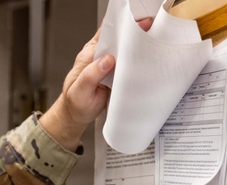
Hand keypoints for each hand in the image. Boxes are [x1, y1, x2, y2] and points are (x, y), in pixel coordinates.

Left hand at [40, 17, 154, 150]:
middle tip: (149, 33)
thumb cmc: (74, 103)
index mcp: (89, 54)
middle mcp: (100, 56)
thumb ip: (90, 75)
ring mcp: (110, 65)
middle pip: (119, 38)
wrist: (76, 115)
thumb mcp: (79, 91)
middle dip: (134, 34)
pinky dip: (138, 62)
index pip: (105, 33)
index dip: (120, 27)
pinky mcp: (117, 74)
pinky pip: (129, 64)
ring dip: (138, 48)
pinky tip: (147, 62)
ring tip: (152, 46)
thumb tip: (106, 60)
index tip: (134, 26)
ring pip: (126, 51)